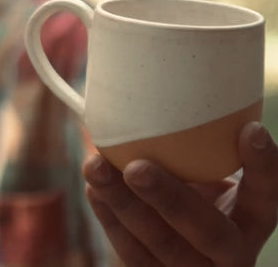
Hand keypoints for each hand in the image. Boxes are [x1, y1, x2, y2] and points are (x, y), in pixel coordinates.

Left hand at [83, 122, 277, 266]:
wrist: (194, 247)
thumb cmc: (203, 197)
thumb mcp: (215, 177)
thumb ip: (204, 154)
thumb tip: (170, 103)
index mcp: (250, 221)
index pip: (265, 195)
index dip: (262, 166)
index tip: (251, 130)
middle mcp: (228, 252)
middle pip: (205, 230)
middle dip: (168, 198)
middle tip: (136, 168)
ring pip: (158, 243)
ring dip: (122, 204)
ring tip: (95, 168)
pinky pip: (130, 251)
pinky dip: (109, 216)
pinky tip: (94, 190)